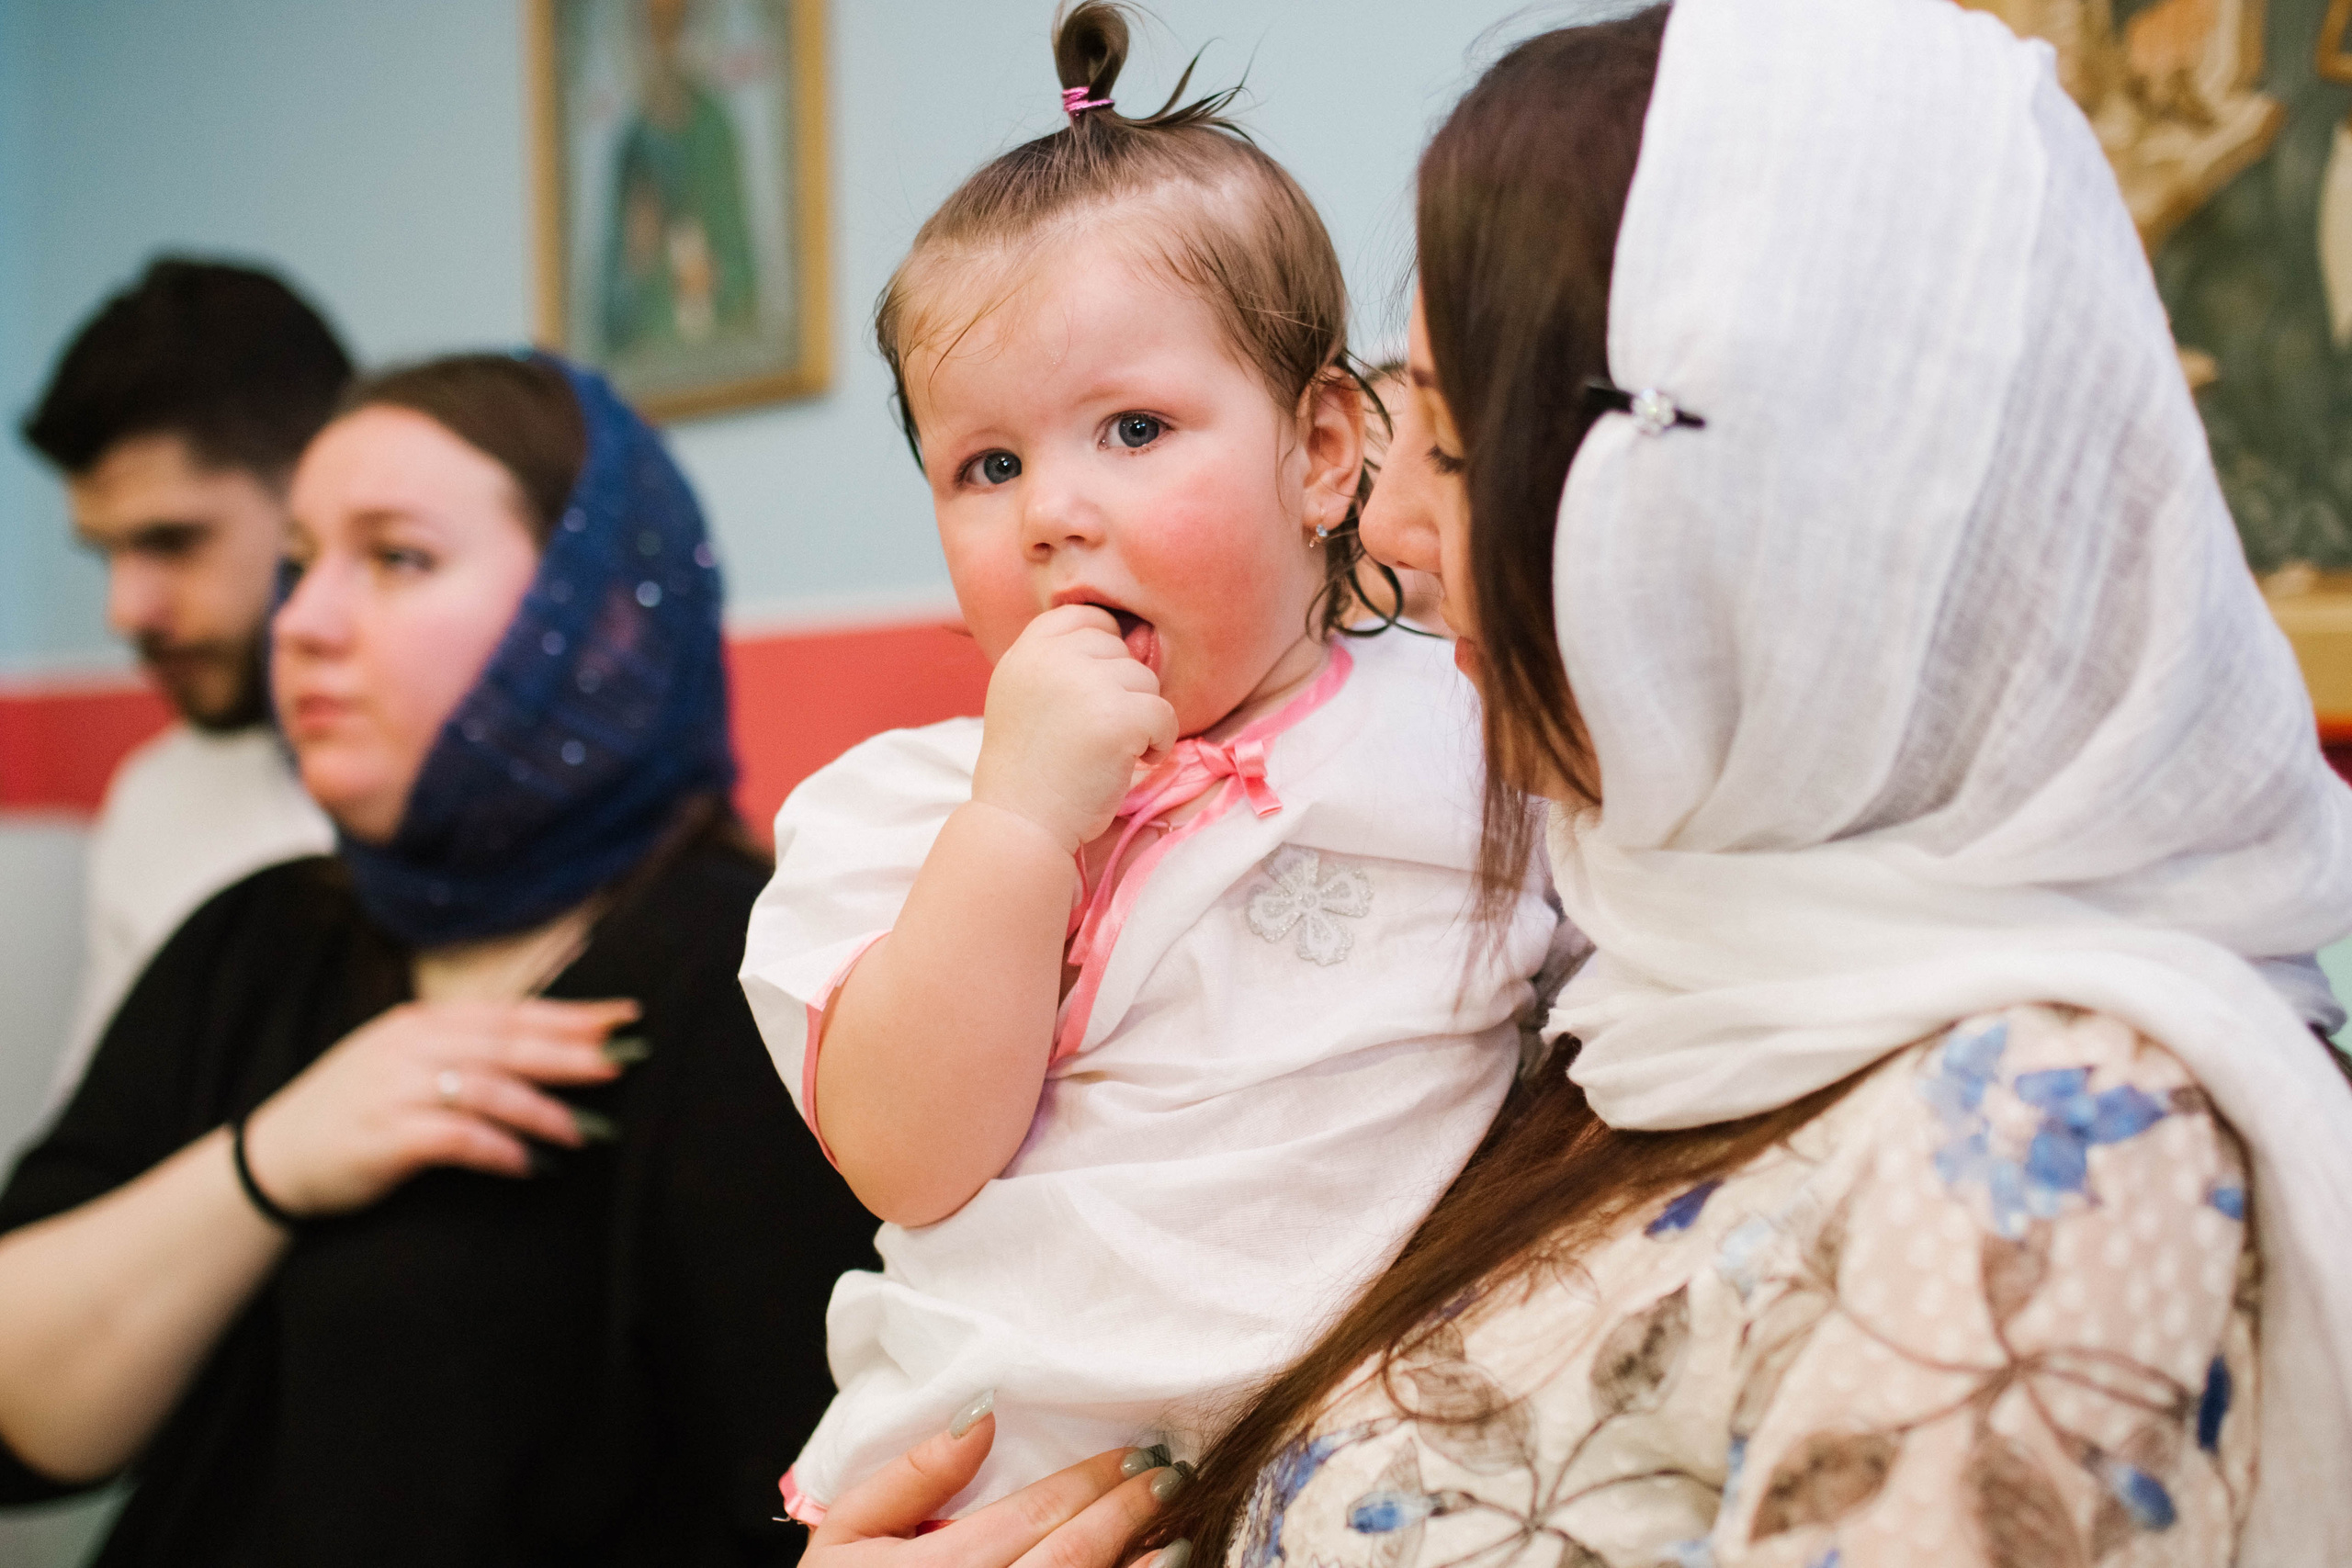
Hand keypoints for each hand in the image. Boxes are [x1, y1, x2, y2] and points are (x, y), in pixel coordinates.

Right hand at [240, 997, 639, 1216]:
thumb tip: (551, 1053)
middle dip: (568, 1053)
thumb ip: (465, 1052)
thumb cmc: (356, 1110)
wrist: (274, 1159)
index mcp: (421, 1023)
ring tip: (583, 1132)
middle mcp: (409, 1047)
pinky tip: (529, 1166)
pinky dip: (498, 1149)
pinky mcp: (383, 1138)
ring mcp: (393, 1090)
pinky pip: (454, 1139)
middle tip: (619, 1064)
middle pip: (505, 1044)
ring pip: (485, 1090)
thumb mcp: (405, 1062)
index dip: (570, 1015)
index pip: (509, 1013)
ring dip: (540, 1111)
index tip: (623, 1018)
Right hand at [807, 1405, 1180, 1567]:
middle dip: (1126, 1512)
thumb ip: (912, 1475)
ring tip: (1178, 1529)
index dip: (1089, 1482)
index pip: (1031, 1517)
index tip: (1133, 1454)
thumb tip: (982, 1414)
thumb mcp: (850, 1534)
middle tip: (1169, 1476)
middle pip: (1070, 1558)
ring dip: (1141, 1566)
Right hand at [973, 605, 1177, 852]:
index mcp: (1027, 650)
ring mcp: (1086, 684)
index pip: (1085, 616)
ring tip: (1109, 749)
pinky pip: (1164, 713)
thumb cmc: (1030, 768)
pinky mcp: (1118, 717)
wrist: (1023, 823)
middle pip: (1120, 649)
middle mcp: (1053, 658)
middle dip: (1121, 689)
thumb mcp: (1023, 694)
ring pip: (1145, 680)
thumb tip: (1133, 636)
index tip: (1096, 691)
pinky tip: (1133, 761)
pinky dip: (1158, 741)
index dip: (1103, 649)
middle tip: (1096, 731)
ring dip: (1140, 716)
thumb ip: (1061, 661)